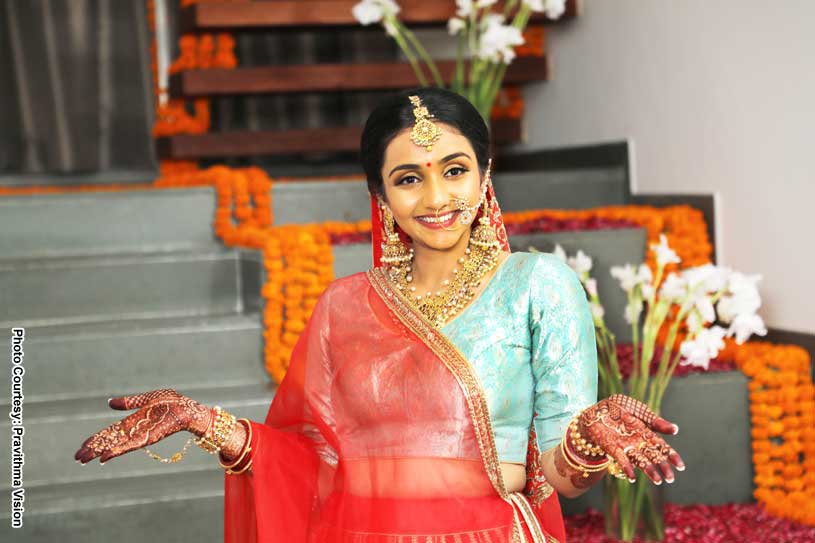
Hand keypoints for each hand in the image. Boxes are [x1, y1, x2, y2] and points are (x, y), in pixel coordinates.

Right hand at [74, 389, 211, 464]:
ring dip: (100, 453)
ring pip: (116, 446)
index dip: (96, 439)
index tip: (82, 446)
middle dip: (94, 449)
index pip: (110, 432)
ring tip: (85, 460)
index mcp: (133, 421)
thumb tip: (108, 403)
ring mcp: (140, 435)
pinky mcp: (149, 438)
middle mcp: (134, 430)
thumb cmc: (171, 402)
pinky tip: (105, 457)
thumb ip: (129, 402)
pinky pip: (130, 446)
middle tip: (77, 458)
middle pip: (110, 441)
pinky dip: (117, 451)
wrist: (188, 408)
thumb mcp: (146, 399)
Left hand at [577, 394, 684, 484]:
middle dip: (663, 467)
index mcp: (646, 432)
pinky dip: (627, 468)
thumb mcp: (638, 410)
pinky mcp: (613, 448)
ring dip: (649, 471)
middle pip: (653, 456)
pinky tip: (632, 477)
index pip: (662, 446)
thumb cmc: (618, 408)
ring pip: (640, 461)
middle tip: (670, 478)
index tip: (681, 466)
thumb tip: (676, 430)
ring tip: (658, 481)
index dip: (671, 456)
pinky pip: (621, 460)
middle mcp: (638, 442)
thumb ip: (655, 420)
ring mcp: (626, 447)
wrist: (595, 409)